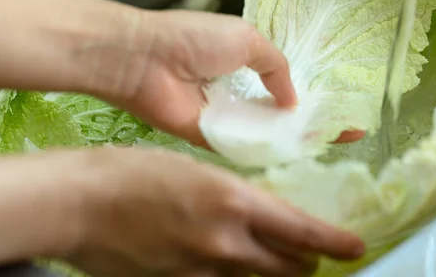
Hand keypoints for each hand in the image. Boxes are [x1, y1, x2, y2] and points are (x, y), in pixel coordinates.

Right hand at [65, 147, 364, 276]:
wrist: (80, 204)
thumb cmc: (134, 172)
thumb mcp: (195, 169)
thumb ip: (232, 196)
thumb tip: (259, 212)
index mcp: (233, 202)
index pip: (301, 231)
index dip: (335, 241)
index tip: (355, 245)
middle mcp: (226, 244)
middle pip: (289, 267)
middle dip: (306, 262)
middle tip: (308, 253)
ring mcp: (202, 273)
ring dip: (268, 271)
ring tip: (262, 257)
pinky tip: (217, 261)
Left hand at [107, 10, 364, 146]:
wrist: (148, 60)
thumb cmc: (196, 40)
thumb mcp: (247, 38)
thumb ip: (276, 66)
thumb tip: (292, 99)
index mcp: (245, 64)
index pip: (287, 84)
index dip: (315, 96)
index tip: (345, 110)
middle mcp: (238, 94)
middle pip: (281, 115)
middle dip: (314, 124)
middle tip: (349, 137)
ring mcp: (227, 119)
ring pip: (266, 135)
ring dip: (296, 141)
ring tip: (332, 149)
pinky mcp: (212, 141)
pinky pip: (243, 150)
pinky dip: (267, 153)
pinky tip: (298, 159)